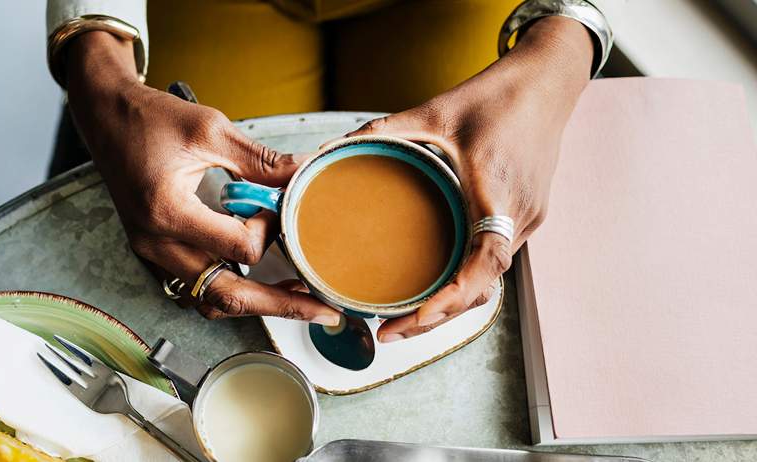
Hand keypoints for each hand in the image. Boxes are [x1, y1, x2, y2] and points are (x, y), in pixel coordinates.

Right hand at [63, 31, 340, 325]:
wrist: (104, 116)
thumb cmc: (150, 118)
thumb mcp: (210, 129)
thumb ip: (261, 160)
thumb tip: (305, 172)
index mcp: (168, 213)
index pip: (239, 248)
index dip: (270, 230)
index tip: (276, 204)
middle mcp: (157, 244)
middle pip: (228, 296)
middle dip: (281, 305)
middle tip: (325, 311)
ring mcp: (153, 254)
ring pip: (211, 300)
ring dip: (256, 303)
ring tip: (297, 297)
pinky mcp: (156, 252)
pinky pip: (197, 288)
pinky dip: (231, 290)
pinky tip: (259, 279)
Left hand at [345, 17, 594, 341]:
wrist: (548, 82)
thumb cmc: (497, 96)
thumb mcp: (435, 110)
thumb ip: (382, 131)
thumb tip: (330, 148)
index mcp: (497, 193)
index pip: (484, 264)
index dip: (452, 298)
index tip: (415, 319)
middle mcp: (519, 216)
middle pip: (483, 288)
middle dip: (437, 318)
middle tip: (387, 332)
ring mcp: (528, 219)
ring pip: (491, 280)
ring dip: (452, 305)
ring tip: (406, 318)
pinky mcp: (527, 215)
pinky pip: (497, 261)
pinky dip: (467, 282)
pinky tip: (437, 285)